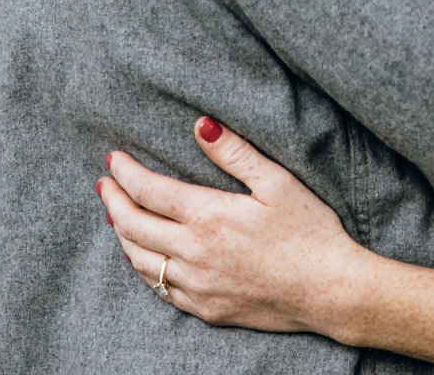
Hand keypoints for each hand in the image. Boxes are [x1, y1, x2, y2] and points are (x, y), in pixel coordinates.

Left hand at [97, 117, 374, 336]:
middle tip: (104, 185)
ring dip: (122, 235)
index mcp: (208, 216)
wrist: (328, 290)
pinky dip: (144, 268)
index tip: (113, 159)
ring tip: (116, 218)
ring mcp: (196, 285)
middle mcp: (193, 253)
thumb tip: (200, 125)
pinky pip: (160, 289)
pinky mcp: (205, 308)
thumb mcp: (277, 182)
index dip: (126, 172)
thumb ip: (234, 153)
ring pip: (140, 261)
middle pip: (133, 225)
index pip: (149, 190)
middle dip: (113, 201)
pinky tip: (145, 258)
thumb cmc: (309, 231)